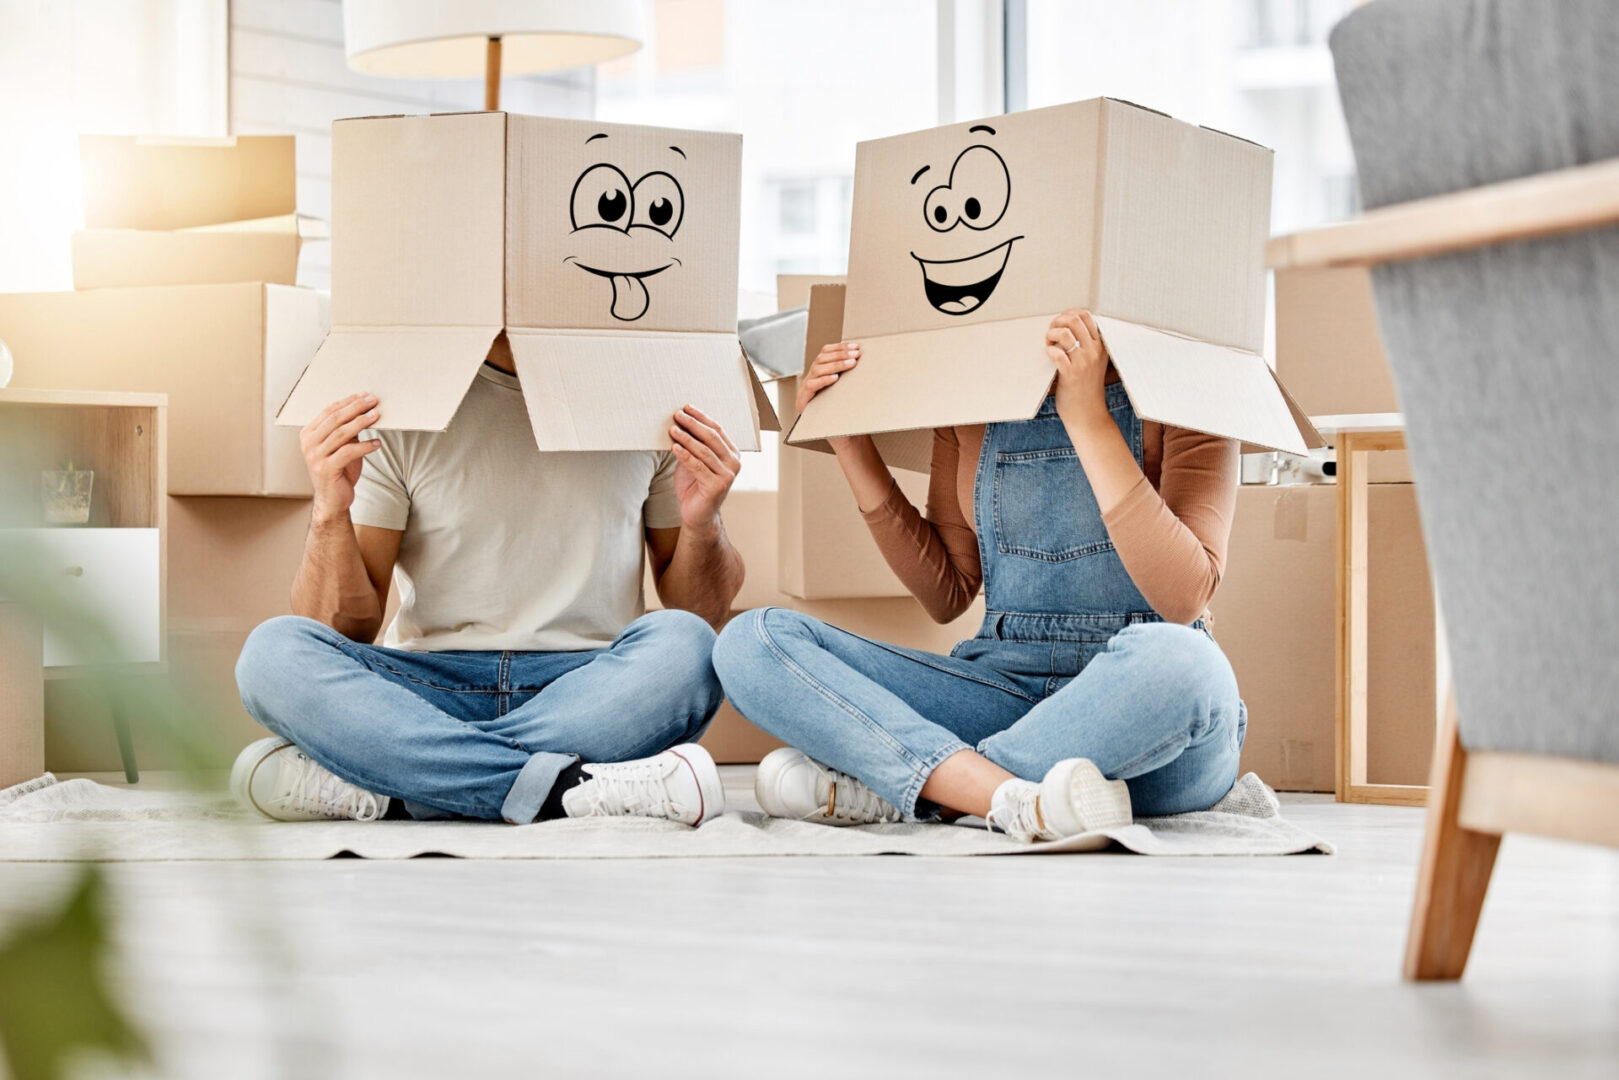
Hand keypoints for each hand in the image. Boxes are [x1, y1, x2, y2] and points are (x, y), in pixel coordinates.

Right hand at [301, 393, 381, 521]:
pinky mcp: (326, 469)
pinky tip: (377, 443)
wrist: (332, 500)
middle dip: (356, 408)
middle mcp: (308, 443)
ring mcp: (315, 456)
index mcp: (308, 434)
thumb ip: (347, 431)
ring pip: (341, 433)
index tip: (364, 395)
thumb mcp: (342, 447)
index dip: (348, 401)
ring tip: (376, 416)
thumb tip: (364, 410)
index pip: (328, 411)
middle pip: (335, 419)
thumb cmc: (339, 472)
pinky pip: (348, 452)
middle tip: (373, 401)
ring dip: (361, 422)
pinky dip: (365, 446)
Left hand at [669, 405, 739, 529]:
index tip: (686, 407)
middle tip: (678, 415)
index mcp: (732, 454)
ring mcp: (727, 476)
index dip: (701, 417)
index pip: (717, 430)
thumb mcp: (695, 461)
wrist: (698, 515)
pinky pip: (698, 466)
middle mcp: (734, 464)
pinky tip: (674, 447)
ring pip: (704, 451)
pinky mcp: (716, 486)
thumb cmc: (695, 486)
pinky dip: (685, 455)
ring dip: (686, 438)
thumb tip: (680, 422)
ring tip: (672, 429)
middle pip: (712, 438)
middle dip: (693, 424)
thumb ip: (693, 445)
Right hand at [796, 340, 859, 415]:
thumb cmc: (825, 399)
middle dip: (841, 354)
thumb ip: (843, 372)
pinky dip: (824, 380)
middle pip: (823, 358)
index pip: (825, 351)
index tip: (855, 347)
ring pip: (818, 369)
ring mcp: (807, 383)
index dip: (839, 347)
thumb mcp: (835, 383)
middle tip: (856, 354)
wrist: (812, 418)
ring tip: (851, 363)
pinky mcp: (805, 395)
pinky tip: (835, 378)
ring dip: (836, 365)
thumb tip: (860, 361)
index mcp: (818, 367)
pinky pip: (813, 385)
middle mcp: (812, 373)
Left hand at [1046, 309, 1109, 427]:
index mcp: (1101, 345)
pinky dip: (1050, 350)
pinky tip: (1050, 354)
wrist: (1088, 414)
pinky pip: (1058, 354)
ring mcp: (1083, 363)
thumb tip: (1069, 325)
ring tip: (1049, 342)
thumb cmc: (1087, 388)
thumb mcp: (1094, 362)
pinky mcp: (1071, 375)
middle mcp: (1094, 351)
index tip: (1061, 322)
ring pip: (1065, 334)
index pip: (1087, 316)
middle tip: (1052, 332)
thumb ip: (1088, 344)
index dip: (1069, 314)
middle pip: (1075, 320)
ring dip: (1051, 334)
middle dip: (1058, 321)